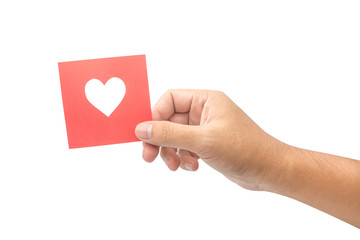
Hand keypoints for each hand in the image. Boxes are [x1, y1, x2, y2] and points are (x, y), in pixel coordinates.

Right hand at [135, 89, 286, 190]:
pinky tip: (193, 167)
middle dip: (161, 139)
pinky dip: (184, 158)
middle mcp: (205, 111)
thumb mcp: (203, 140)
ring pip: (175, 136)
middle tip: (150, 157)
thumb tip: (142, 129)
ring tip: (177, 166)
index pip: (170, 100)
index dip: (155, 116)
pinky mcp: (207, 144)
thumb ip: (170, 134)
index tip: (145, 136)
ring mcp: (206, 128)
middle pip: (169, 120)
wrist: (269, 170)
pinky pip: (185, 148)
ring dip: (171, 152)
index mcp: (206, 100)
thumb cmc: (245, 149)